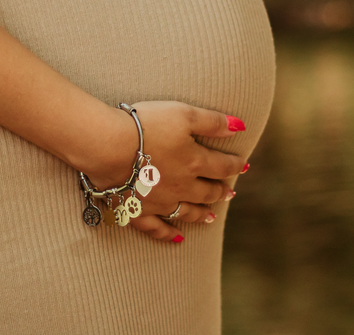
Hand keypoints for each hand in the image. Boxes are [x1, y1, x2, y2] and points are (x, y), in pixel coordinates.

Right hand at [78, 101, 246, 242]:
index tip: (243, 166)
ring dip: (201, 214)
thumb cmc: (146, 125)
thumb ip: (213, 122)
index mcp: (194, 162)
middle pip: (207, 192)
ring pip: (187, 212)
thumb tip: (240, 126)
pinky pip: (156, 229)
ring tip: (211, 217)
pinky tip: (177, 239)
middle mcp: (182, 186)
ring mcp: (161, 202)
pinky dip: (168, 235)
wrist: (109, 146)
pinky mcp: (138, 211)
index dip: (235, 165)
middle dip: (220, 191)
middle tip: (229, 193)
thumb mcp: (183, 114)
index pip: (222, 166)